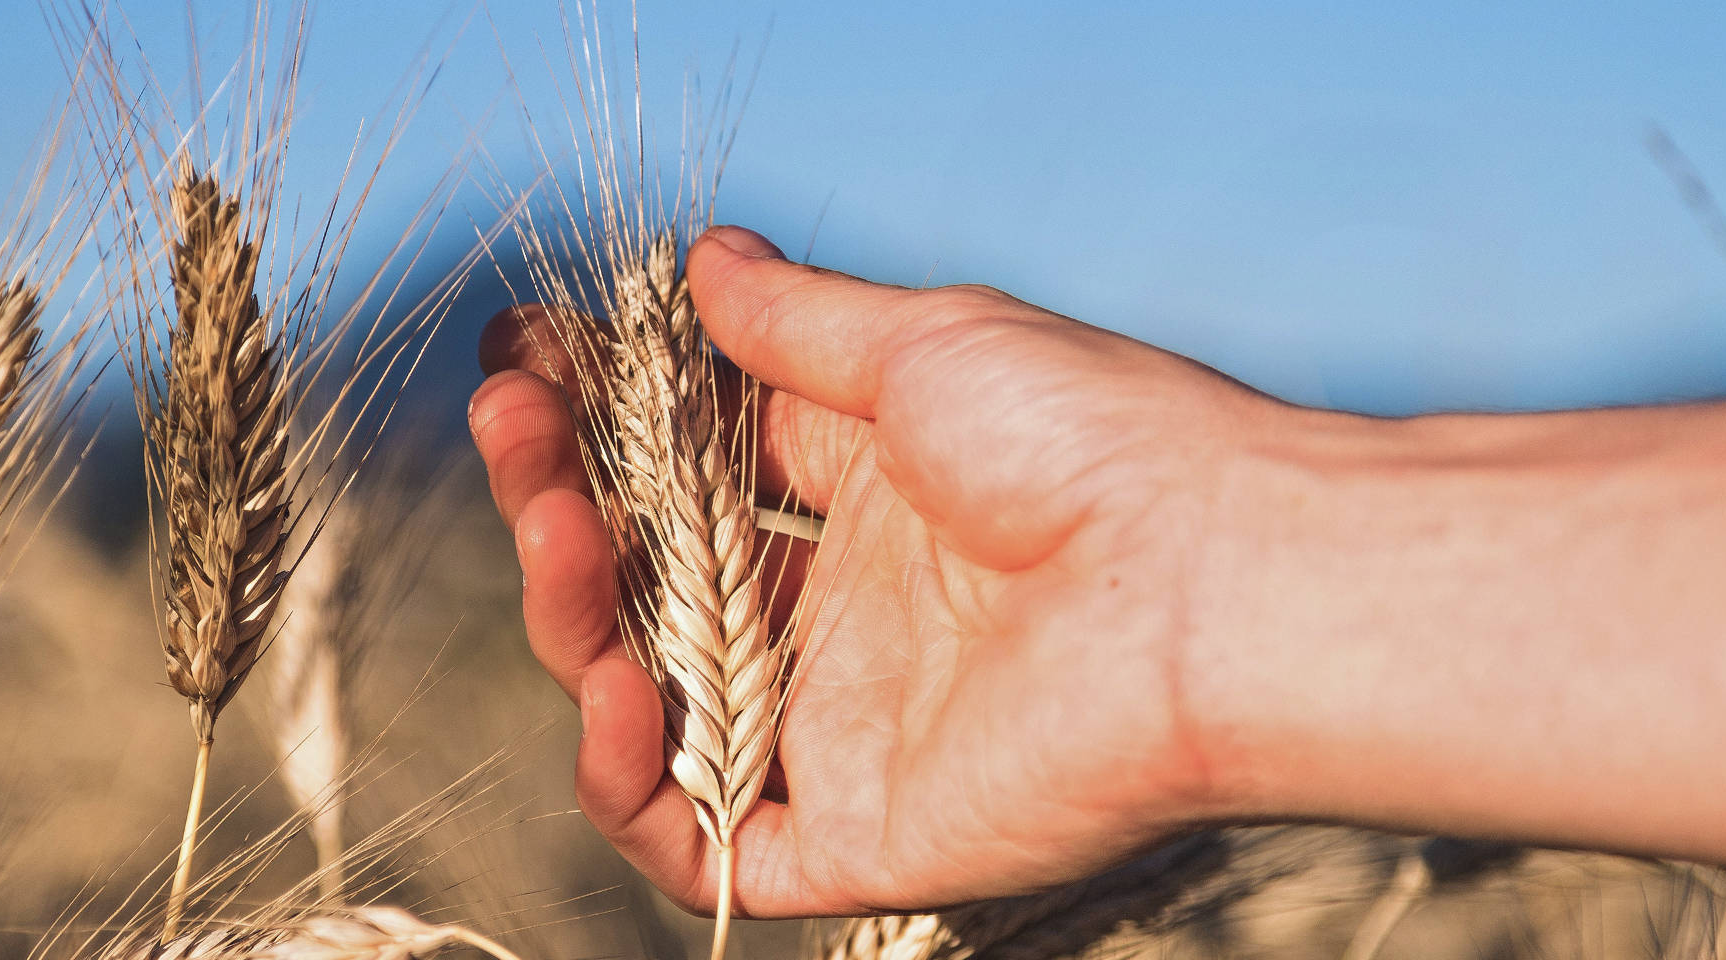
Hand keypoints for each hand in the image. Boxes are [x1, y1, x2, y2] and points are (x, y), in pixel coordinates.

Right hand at [468, 226, 1292, 914]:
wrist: (1215, 583)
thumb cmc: (1096, 443)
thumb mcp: (926, 346)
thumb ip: (799, 325)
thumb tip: (704, 260)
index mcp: (870, 506)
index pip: (689, 474)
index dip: (596, 423)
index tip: (520, 356)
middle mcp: (846, 624)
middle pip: (649, 583)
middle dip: (561, 500)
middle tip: (510, 424)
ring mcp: (844, 733)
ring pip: (649, 703)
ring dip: (573, 619)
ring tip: (558, 530)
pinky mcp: (855, 834)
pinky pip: (698, 839)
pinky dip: (626, 781)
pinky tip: (612, 690)